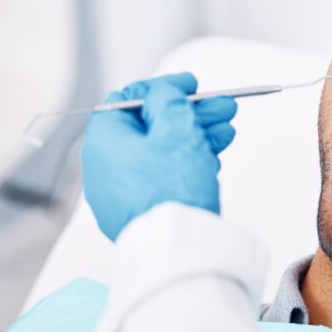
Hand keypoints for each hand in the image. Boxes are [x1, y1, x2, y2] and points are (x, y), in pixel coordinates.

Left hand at [81, 73, 238, 240]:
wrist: (175, 246)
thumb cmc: (170, 189)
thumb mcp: (176, 127)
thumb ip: (169, 100)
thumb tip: (163, 94)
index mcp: (104, 140)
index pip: (130, 99)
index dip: (164, 87)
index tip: (190, 84)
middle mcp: (106, 166)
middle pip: (151, 126)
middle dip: (191, 114)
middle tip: (222, 108)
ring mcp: (121, 191)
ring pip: (161, 151)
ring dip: (195, 137)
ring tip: (227, 132)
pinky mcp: (140, 210)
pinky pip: (162, 175)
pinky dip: (187, 161)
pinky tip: (212, 157)